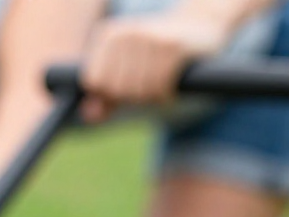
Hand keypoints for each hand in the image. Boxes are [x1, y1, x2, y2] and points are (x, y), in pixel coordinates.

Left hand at [81, 12, 232, 122]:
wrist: (200, 27)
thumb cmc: (156, 56)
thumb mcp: (127, 71)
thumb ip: (104, 96)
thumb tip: (89, 116)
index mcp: (108, 35)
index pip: (93, 81)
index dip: (109, 94)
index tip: (126, 87)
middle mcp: (126, 33)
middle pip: (116, 89)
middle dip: (132, 97)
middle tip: (148, 85)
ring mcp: (149, 38)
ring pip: (138, 91)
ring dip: (151, 98)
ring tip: (161, 84)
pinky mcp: (173, 47)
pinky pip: (159, 89)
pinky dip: (165, 96)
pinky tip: (172, 85)